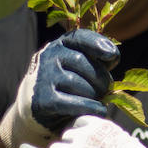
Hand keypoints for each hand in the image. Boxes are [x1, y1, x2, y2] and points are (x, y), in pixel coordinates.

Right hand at [0, 30, 119, 147]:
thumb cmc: (66, 85)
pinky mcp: (43, 100)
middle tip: (106, 89)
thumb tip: (112, 56)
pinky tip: (100, 110)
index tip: (112, 55)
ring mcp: (43, 78)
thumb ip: (95, 59)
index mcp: (59, 45)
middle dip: (101, 77)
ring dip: (96, 94)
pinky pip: (75, 103)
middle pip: (82, 62)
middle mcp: (48, 57)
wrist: (35, 109)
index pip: (80, 37)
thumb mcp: (77, 66)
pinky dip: (92, 107)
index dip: (98, 44)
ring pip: (80, 83)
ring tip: (99, 99)